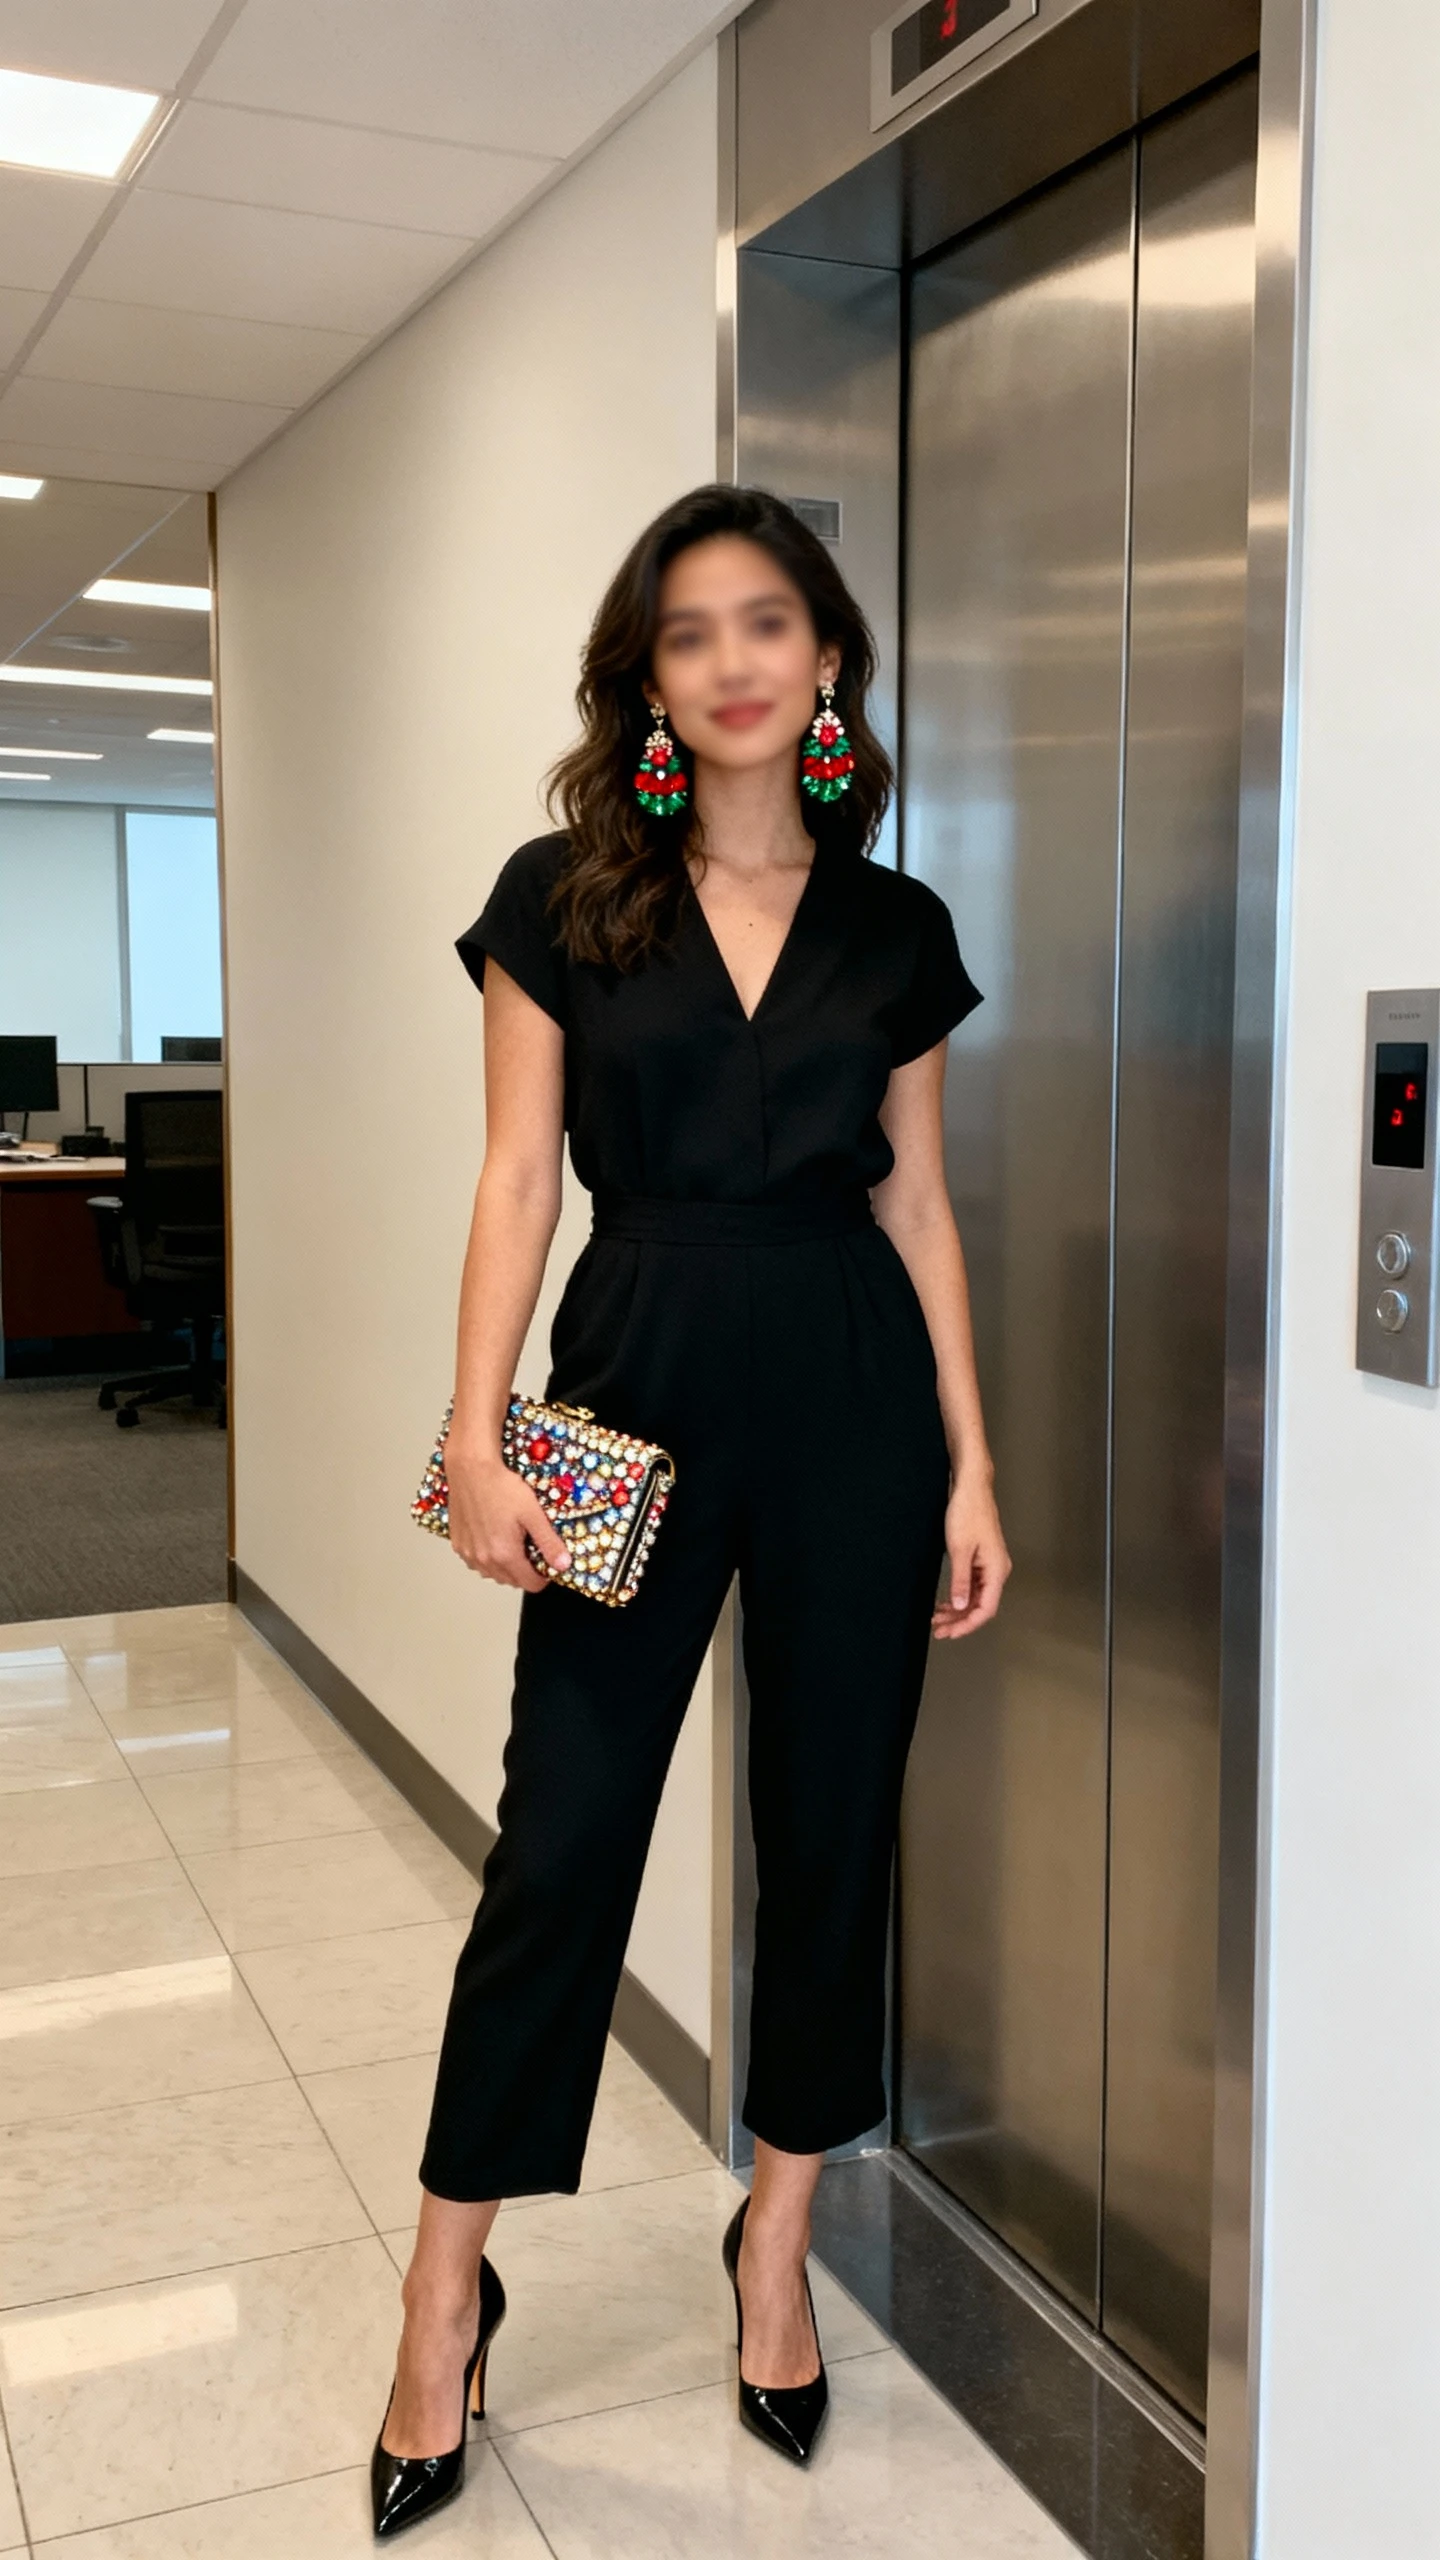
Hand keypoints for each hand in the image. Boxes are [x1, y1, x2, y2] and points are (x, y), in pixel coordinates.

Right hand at [444, 1444, 568, 1591]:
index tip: (547, 1562)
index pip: (530, 1584)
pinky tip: (493, 1538)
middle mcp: (484, 1560)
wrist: (470, 1470)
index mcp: (504, 1555)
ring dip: (505, 1567)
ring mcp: (468, 1553)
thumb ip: (548, 1543)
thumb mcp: (533, 1514)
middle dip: (525, 1571)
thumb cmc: (501, 1487)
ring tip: (513, 1542)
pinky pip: (476, 1563)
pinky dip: (488, 1558)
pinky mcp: (458, 1544)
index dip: (543, 1577)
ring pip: (493, 1574)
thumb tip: (563, 1565)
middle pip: (512, 1581)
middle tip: (531, 1547)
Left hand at [932, 1475, 1010, 1639]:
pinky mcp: (982, 1559)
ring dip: (958, 1610)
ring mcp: (990, 1565)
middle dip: (959, 1620)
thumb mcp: (959, 1549)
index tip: (950, 1633)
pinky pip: (973, 1585)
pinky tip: (946, 1602)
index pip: (986, 1609)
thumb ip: (961, 1581)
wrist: (971, 1487)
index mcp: (997, 1570)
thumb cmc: (968, 1512)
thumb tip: (961, 1607)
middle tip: (938, 1629)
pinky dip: (960, 1595)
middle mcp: (997, 1570)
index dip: (968, 1625)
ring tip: (937, 1618)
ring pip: (976, 1597)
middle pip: (981, 1606)